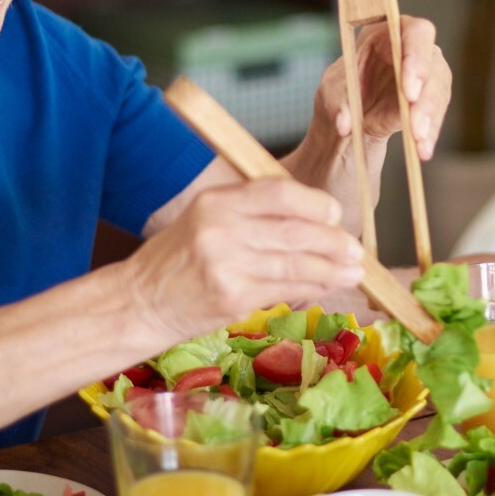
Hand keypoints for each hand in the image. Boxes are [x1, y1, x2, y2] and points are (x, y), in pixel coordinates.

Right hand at [120, 178, 364, 344]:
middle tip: (355, 249)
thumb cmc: (176, 262)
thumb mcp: (204, 220)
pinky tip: (328, 286)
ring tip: (354, 271)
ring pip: (297, 263)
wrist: (139, 302)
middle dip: (333, 241)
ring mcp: (227, 265)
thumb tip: (311, 219)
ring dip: (332, 268)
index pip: (279, 193)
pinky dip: (314, 288)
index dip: (315, 204)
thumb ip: (250, 214)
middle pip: (295, 230)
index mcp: (216, 201)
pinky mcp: (233, 297)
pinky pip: (286, 289)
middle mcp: (221, 228)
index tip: (334, 215)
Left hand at [313, 15, 449, 159]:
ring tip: (418, 142)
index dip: (416, 56)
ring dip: (430, 119)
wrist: (351, 114)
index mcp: (390, 32)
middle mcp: (415, 50)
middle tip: (415, 122)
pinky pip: (435, 115)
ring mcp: (427, 75)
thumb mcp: (331, 92)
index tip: (409, 87)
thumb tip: (344, 125)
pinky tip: (423, 150)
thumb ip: (337, 104)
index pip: (414, 33)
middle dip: (426, 95)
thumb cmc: (343, 90)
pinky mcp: (430, 100)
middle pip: (433, 64)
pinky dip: (429, 134)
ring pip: (438, 92)